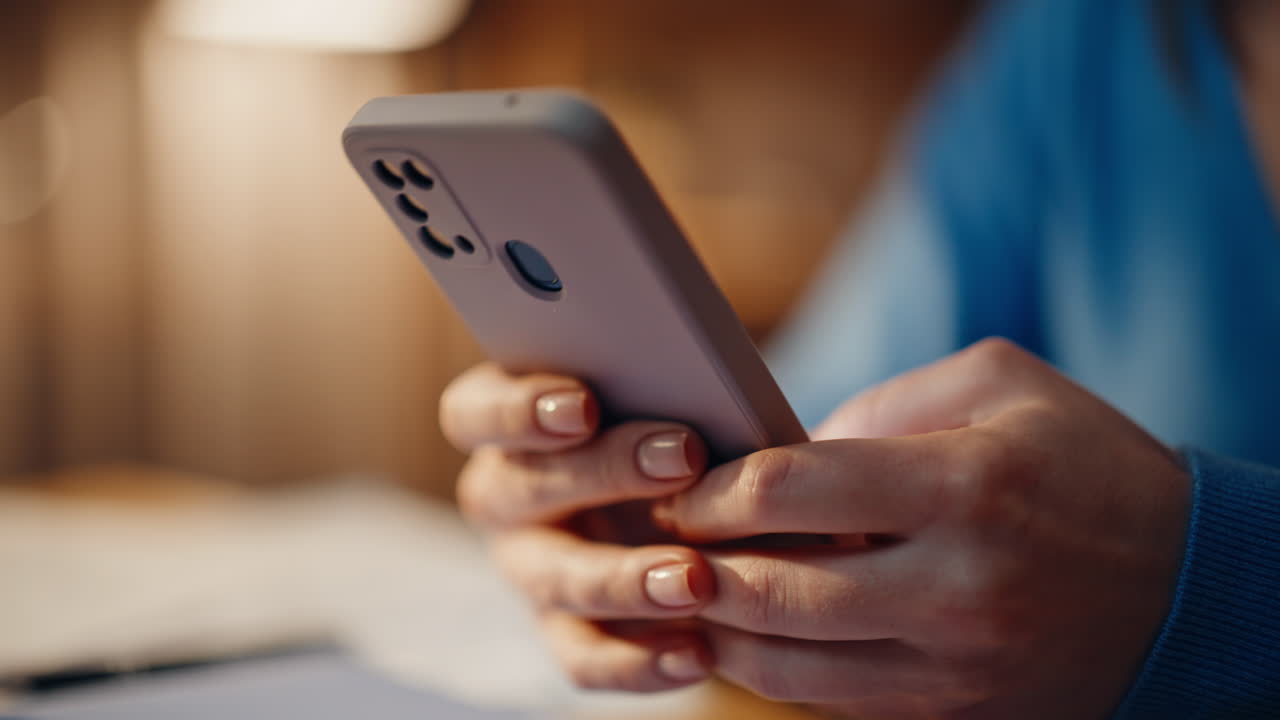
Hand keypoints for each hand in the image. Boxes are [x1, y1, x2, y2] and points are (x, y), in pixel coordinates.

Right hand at [441, 362, 717, 690]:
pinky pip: (585, 658)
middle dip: (604, 472)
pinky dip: (639, 662)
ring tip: (694, 577)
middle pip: (520, 489)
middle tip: (683, 456)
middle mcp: (504, 498)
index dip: (517, 409)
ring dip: (624, 579)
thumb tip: (689, 370)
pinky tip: (697, 652)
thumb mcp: (660, 386)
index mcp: (506, 423)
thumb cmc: (675, 417)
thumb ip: (653, 373)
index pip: (474, 412)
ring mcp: (530, 570)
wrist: (704, 496)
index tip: (583, 406)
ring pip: (555, 580)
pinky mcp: (566, 633)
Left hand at [648, 338, 1189, 718]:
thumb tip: (785, 451)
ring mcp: (953, 667)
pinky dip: (770, 672)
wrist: (1187, 587)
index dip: (712, 488)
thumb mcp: (1000, 386)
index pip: (790, 490)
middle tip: (651, 541)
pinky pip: (831, 702)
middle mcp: (954, 590)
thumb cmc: (1086, 465)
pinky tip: (741, 635)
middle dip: (692, 566)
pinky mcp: (953, 712)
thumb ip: (882, 408)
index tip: (677, 484)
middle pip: (770, 592)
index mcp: (963, 488)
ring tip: (678, 592)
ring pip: (786, 668)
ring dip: (713, 632)